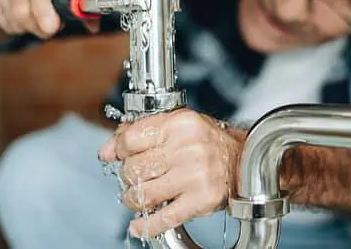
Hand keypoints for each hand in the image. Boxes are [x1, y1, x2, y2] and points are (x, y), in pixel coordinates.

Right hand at [0, 0, 98, 38]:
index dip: (42, 9)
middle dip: (41, 27)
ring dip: (31, 27)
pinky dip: (19, 27)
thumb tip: (92, 23)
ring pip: (14, 20)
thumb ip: (88, 0)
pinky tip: (27, 14)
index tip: (52, 27)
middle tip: (53, 26)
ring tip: (41, 16)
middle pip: (21, 9)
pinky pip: (5, 24)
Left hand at [98, 109, 243, 237]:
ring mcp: (194, 176)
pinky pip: (163, 218)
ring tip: (140, 196)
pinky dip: (146, 225)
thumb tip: (107, 151)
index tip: (119, 155)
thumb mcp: (176, 126)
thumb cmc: (208, 142)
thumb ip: (141, 133)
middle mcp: (188, 149)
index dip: (118, 149)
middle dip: (128, 176)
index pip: (130, 139)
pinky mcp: (200, 201)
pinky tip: (139, 225)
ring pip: (143, 193)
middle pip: (134, 168)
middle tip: (136, 176)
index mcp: (180, 125)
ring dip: (134, 199)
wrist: (243, 160)